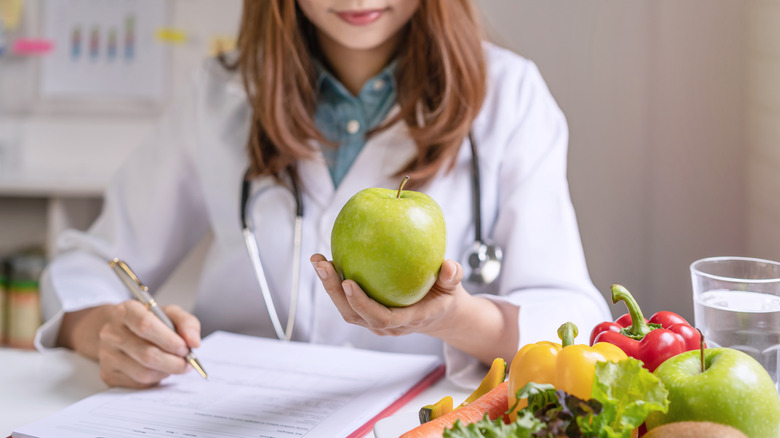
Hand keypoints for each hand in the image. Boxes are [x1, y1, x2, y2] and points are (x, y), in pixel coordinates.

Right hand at [59, 301, 201, 387]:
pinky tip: (160, 369)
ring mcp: (107, 355)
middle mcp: (111, 332)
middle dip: (174, 361)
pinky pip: (138, 383)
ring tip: (174, 364)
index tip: (185, 347)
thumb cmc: (148, 321)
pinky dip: (156, 379)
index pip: (146, 325)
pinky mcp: (108, 374)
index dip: (169, 340)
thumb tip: (194, 342)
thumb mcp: (169, 313)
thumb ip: (187, 323)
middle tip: (187, 361)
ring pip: (144, 372)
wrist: (120, 331)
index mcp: (126, 311)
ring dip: (166, 371)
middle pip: (147, 354)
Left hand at [310, 254, 467, 335]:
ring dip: (329, 287)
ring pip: (346, 309)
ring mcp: (375, 321)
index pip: (381, 317)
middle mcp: (386, 325)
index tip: (348, 282)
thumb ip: (453, 276)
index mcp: (408, 320)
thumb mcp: (454, 287)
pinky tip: (327, 260)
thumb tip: (450, 265)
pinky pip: (347, 301)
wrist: (439, 314)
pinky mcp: (367, 313)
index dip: (362, 303)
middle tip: (323, 264)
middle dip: (335, 291)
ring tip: (318, 261)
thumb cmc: (445, 296)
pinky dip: (335, 283)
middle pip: (354, 314)